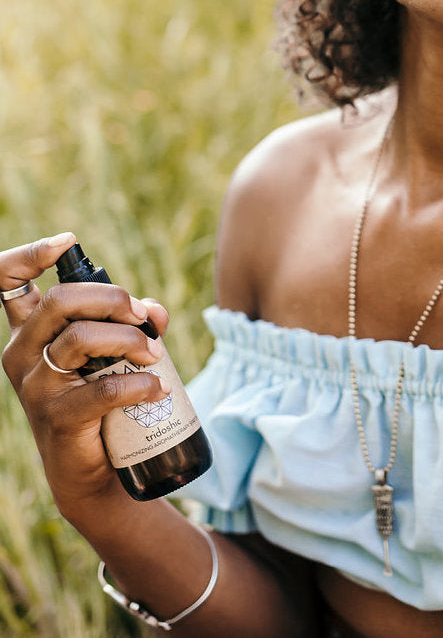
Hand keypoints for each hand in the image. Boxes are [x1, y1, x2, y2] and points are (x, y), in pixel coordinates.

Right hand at [1, 233, 171, 511]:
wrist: (97, 470)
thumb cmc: (105, 399)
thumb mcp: (115, 352)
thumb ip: (136, 321)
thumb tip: (155, 310)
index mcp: (31, 332)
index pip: (7, 283)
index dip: (30, 255)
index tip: (66, 242)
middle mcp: (24, 354)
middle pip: (59, 301)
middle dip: (111, 298)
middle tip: (143, 317)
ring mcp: (37, 387)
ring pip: (80, 340)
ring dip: (130, 340)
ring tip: (155, 356)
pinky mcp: (59, 418)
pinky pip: (102, 388)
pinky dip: (139, 383)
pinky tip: (157, 387)